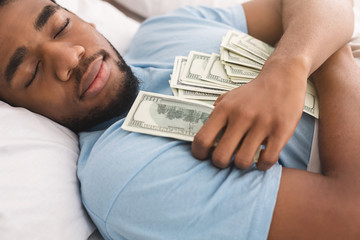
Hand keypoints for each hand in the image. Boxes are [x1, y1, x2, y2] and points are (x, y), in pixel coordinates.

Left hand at [191, 60, 306, 169]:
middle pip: (221, 157)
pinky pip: (267, 160)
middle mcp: (241, 116)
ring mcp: (262, 124)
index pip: (202, 139)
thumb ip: (216, 115)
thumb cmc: (253, 93)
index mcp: (224, 109)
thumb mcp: (229, 97)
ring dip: (242, 165)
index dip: (199, 154)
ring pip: (243, 161)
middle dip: (221, 164)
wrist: (283, 77)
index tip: (204, 156)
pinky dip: (262, 165)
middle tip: (227, 160)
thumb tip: (205, 135)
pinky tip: (261, 159)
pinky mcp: (281, 130)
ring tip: (244, 158)